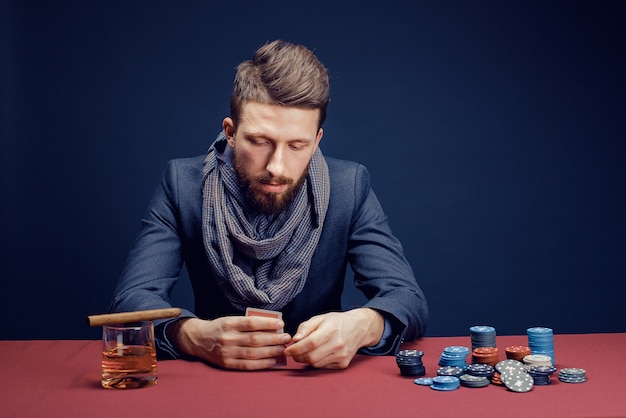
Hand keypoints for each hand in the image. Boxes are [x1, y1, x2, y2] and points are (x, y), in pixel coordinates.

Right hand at [168, 316, 290, 369]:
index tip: (281, 323)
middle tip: (286, 337)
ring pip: (253, 353)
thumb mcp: (231, 320)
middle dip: (274, 339)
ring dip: (271, 351)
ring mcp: (227, 352)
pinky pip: (247, 365)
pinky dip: (262, 364)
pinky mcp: (227, 364)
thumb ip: (248, 323)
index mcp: (229, 323)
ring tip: (283, 349)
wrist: (199, 339)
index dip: (268, 323)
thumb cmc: (220, 328)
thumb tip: (272, 326)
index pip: (252, 323)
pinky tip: (273, 361)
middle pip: (255, 339)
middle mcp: (228, 338)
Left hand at [283, 308, 383, 368]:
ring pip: (316, 364)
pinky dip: (316, 362)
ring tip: (304, 352)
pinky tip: (317, 354)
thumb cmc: (336, 322)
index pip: (310, 343)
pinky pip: (323, 367)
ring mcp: (342, 356)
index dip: (296, 348)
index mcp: (331, 330)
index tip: (287, 350)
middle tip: (293, 352)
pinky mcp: (343, 364)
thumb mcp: (320, 318)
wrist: (358, 328)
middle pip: (312, 357)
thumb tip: (294, 339)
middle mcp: (338, 344)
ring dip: (306, 360)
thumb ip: (305, 327)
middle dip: (298, 356)